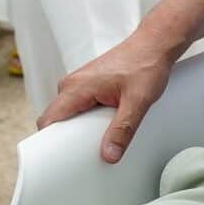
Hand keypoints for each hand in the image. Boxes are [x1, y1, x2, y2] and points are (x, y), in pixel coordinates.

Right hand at [37, 31, 177, 162]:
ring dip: (79, 128)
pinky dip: (87, 118)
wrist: (156, 44)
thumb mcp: (139, 101)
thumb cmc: (147, 65)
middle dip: (66, 138)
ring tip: (97, 140)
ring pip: (68, 113)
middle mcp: (71, 84)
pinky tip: (103, 126)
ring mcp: (78, 83)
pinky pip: (78, 106)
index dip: (48, 142)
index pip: (48, 120)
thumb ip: (123, 129)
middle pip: (57, 119)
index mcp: (75, 88)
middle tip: (85, 154)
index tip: (59, 160)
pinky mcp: (88, 84)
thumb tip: (109, 155)